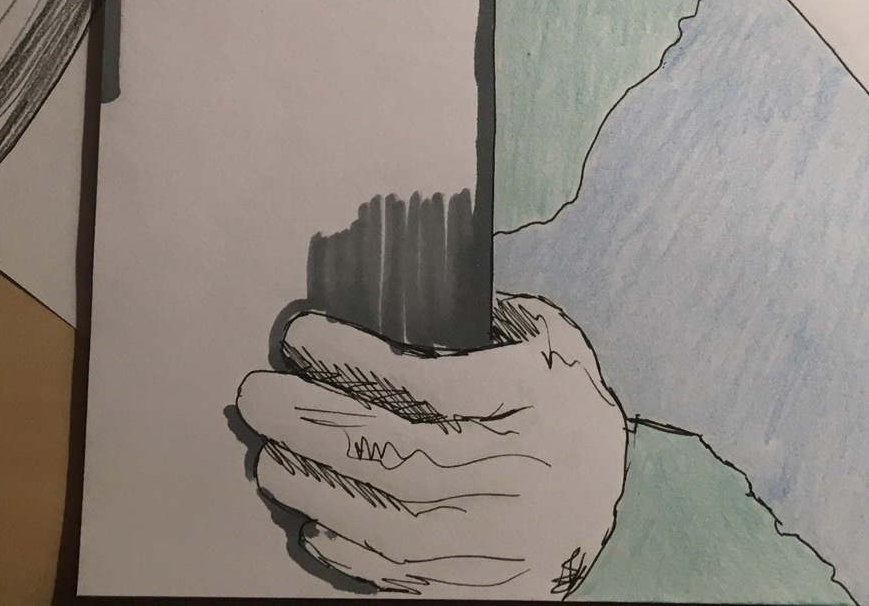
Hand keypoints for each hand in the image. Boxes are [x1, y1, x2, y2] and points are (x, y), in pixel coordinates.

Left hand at [236, 293, 627, 595]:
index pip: (432, 383)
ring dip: (318, 489)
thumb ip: (492, 318)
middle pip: (402, 454)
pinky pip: (408, 576)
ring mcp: (507, 536)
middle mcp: (523, 470)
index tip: (299, 336)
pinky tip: (311, 521)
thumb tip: (404, 292)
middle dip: (316, 422)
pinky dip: (351, 554)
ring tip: (267, 459)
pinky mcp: (491, 585)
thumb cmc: (563, 402)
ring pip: (395, 522)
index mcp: (538, 398)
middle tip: (256, 397)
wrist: (612, 500)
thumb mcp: (551, 342)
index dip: (356, 359)